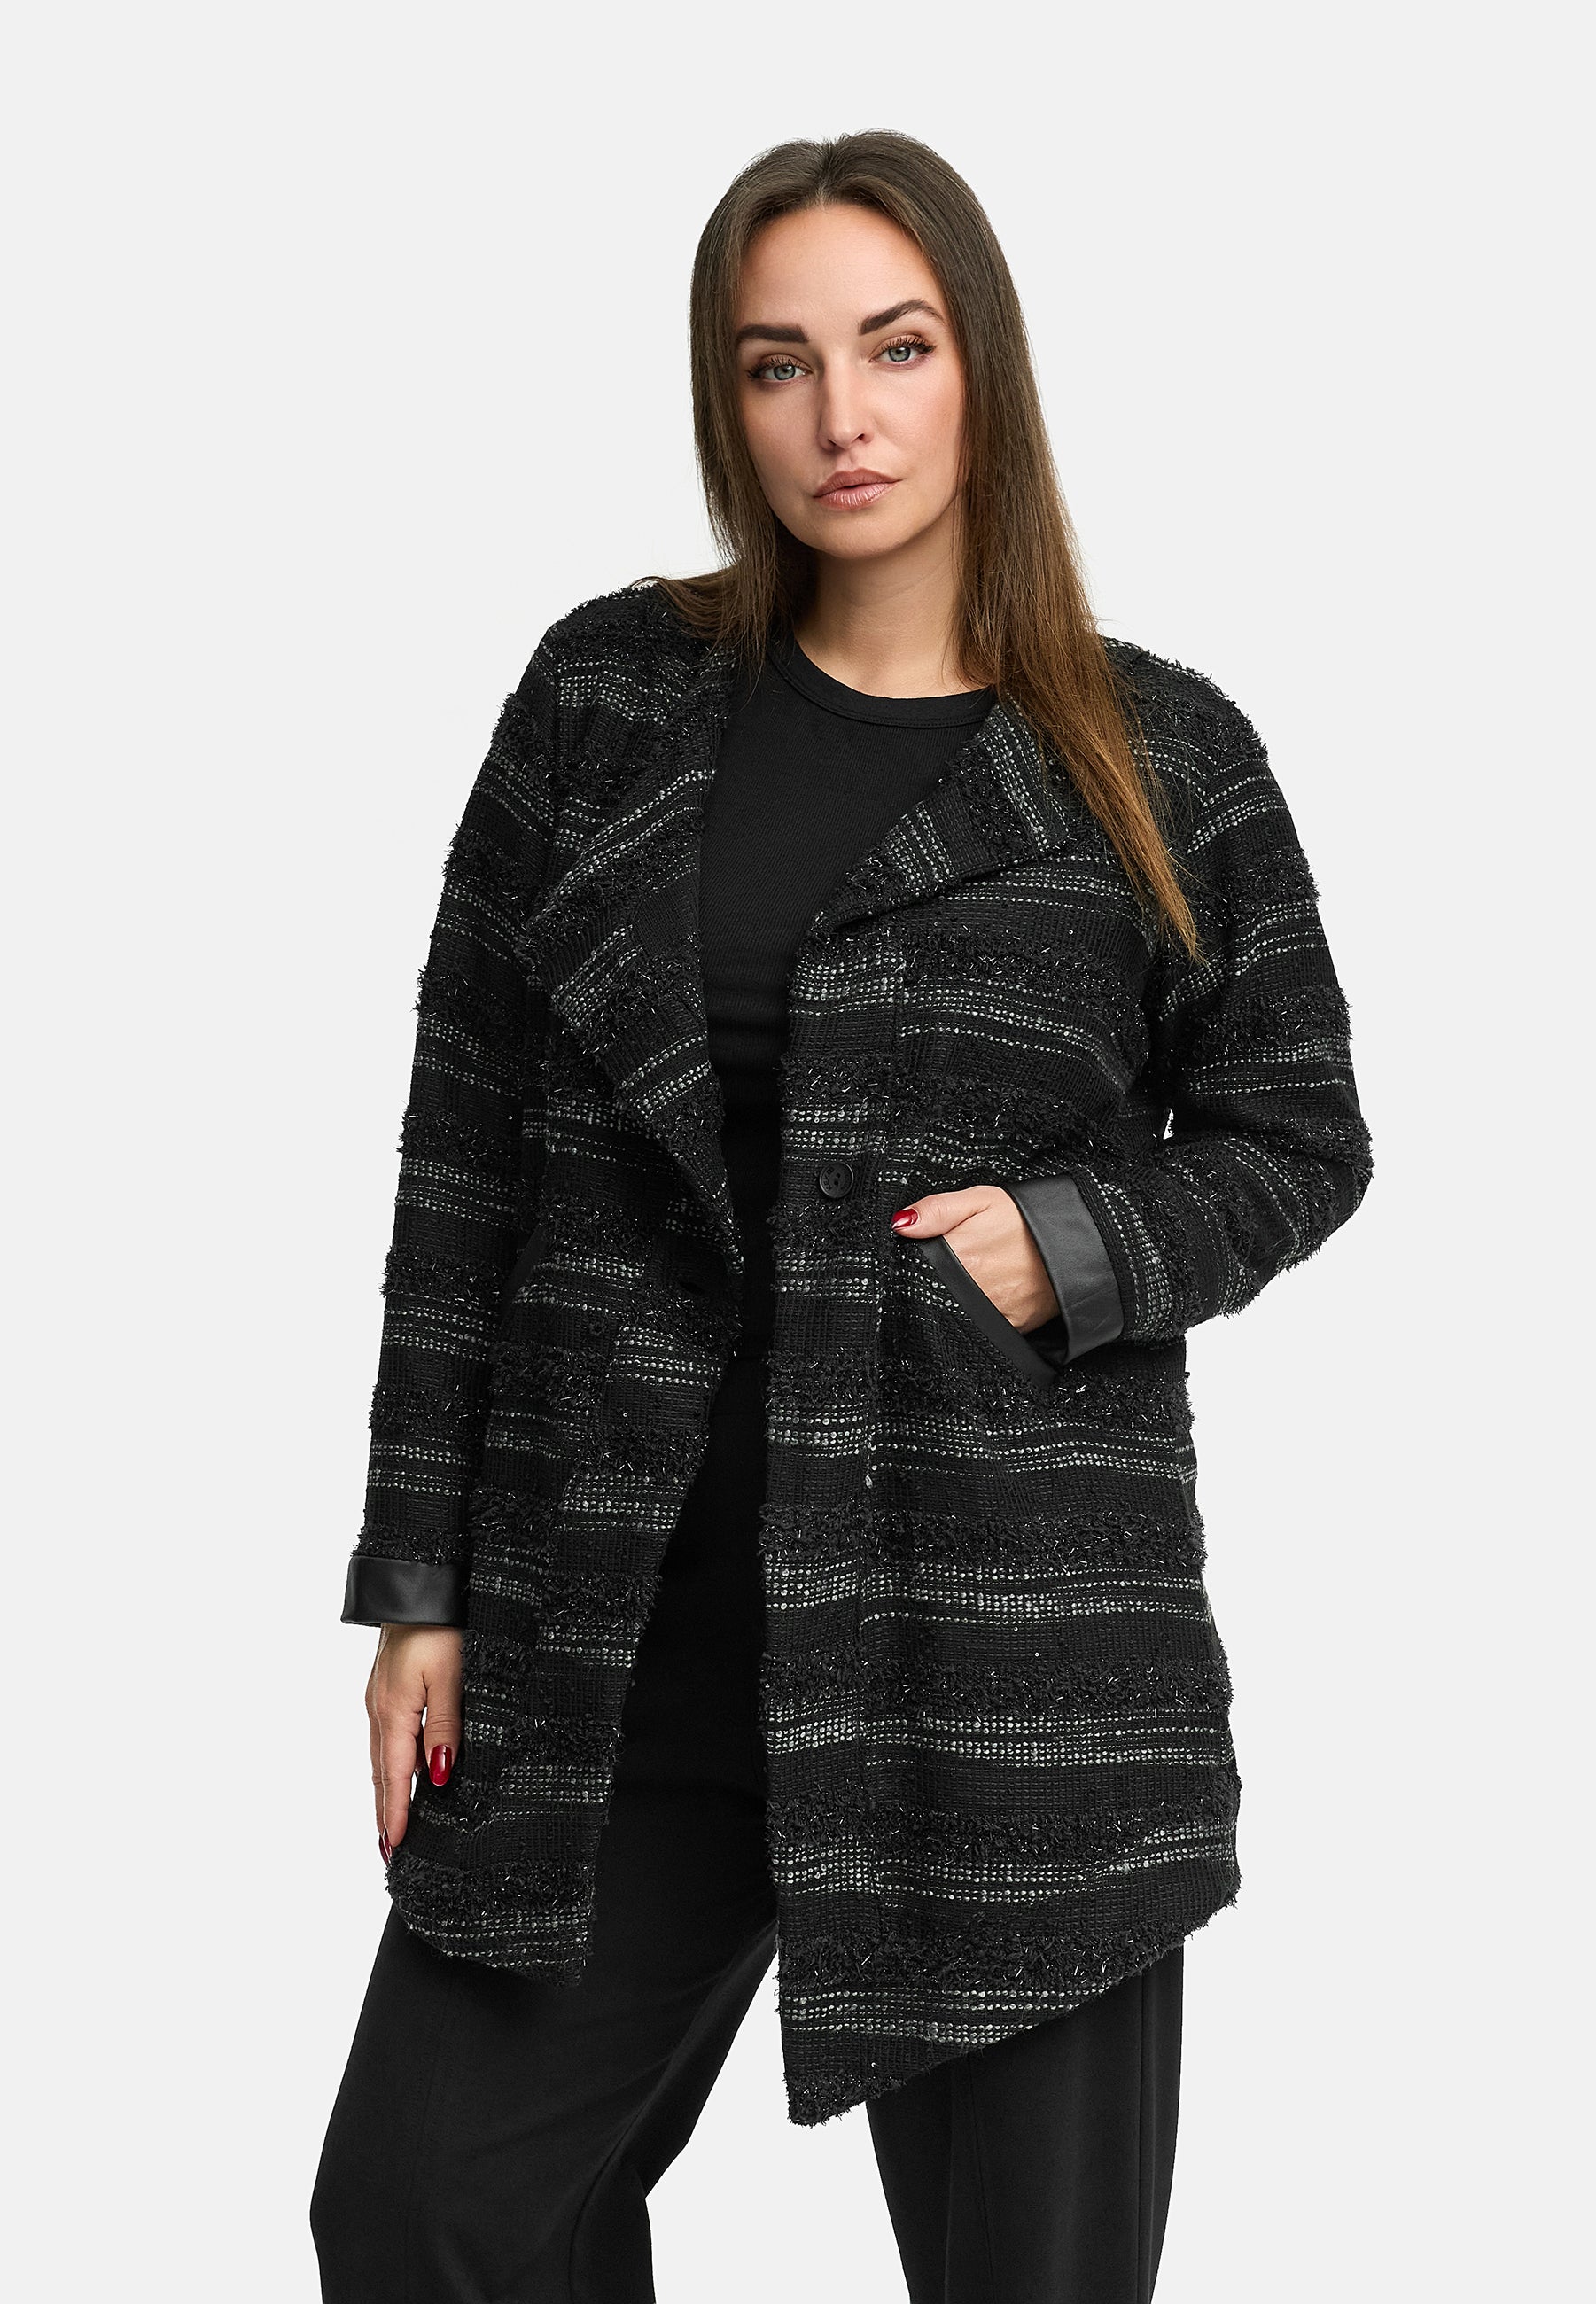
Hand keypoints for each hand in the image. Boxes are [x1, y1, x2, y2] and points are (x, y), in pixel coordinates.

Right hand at [366, 1624, 462, 1861]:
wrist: (416, 1584)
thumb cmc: (439, 1627)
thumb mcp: (451, 1677)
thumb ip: (445, 1727)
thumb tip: (438, 1775)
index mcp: (394, 1711)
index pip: (395, 1775)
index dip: (395, 1812)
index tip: (394, 1846)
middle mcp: (380, 1708)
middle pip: (382, 1771)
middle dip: (385, 1809)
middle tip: (387, 1847)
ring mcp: (379, 1697)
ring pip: (382, 1753)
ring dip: (386, 1787)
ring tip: (390, 1818)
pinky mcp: (386, 1686)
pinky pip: (386, 1734)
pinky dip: (390, 1760)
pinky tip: (400, 1767)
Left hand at [890, 1186, 1060, 1332]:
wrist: (1078, 1244)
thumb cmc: (1028, 1219)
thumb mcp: (981, 1200)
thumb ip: (937, 1210)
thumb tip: (899, 1225)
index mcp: (959, 1257)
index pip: (915, 1269)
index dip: (917, 1263)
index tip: (926, 1256)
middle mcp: (972, 1291)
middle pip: (934, 1293)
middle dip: (938, 1281)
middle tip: (961, 1264)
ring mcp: (992, 1314)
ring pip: (958, 1311)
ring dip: (960, 1299)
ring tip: (981, 1277)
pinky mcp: (1011, 1329)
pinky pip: (984, 1325)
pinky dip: (983, 1313)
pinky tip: (993, 1295)